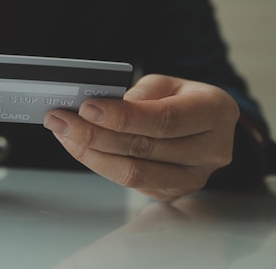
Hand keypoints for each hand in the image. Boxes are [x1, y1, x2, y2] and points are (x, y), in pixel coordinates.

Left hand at [43, 74, 238, 200]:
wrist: (202, 125)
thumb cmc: (180, 98)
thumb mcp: (166, 83)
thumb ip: (138, 95)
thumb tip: (96, 110)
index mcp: (215, 111)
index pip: (165, 119)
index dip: (123, 117)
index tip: (87, 108)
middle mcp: (212, 149)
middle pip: (144, 148)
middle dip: (94, 134)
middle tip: (60, 119)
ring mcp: (194, 177)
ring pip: (133, 172)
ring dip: (89, 153)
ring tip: (62, 132)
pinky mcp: (173, 192)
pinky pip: (129, 182)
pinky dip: (98, 162)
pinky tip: (77, 145)